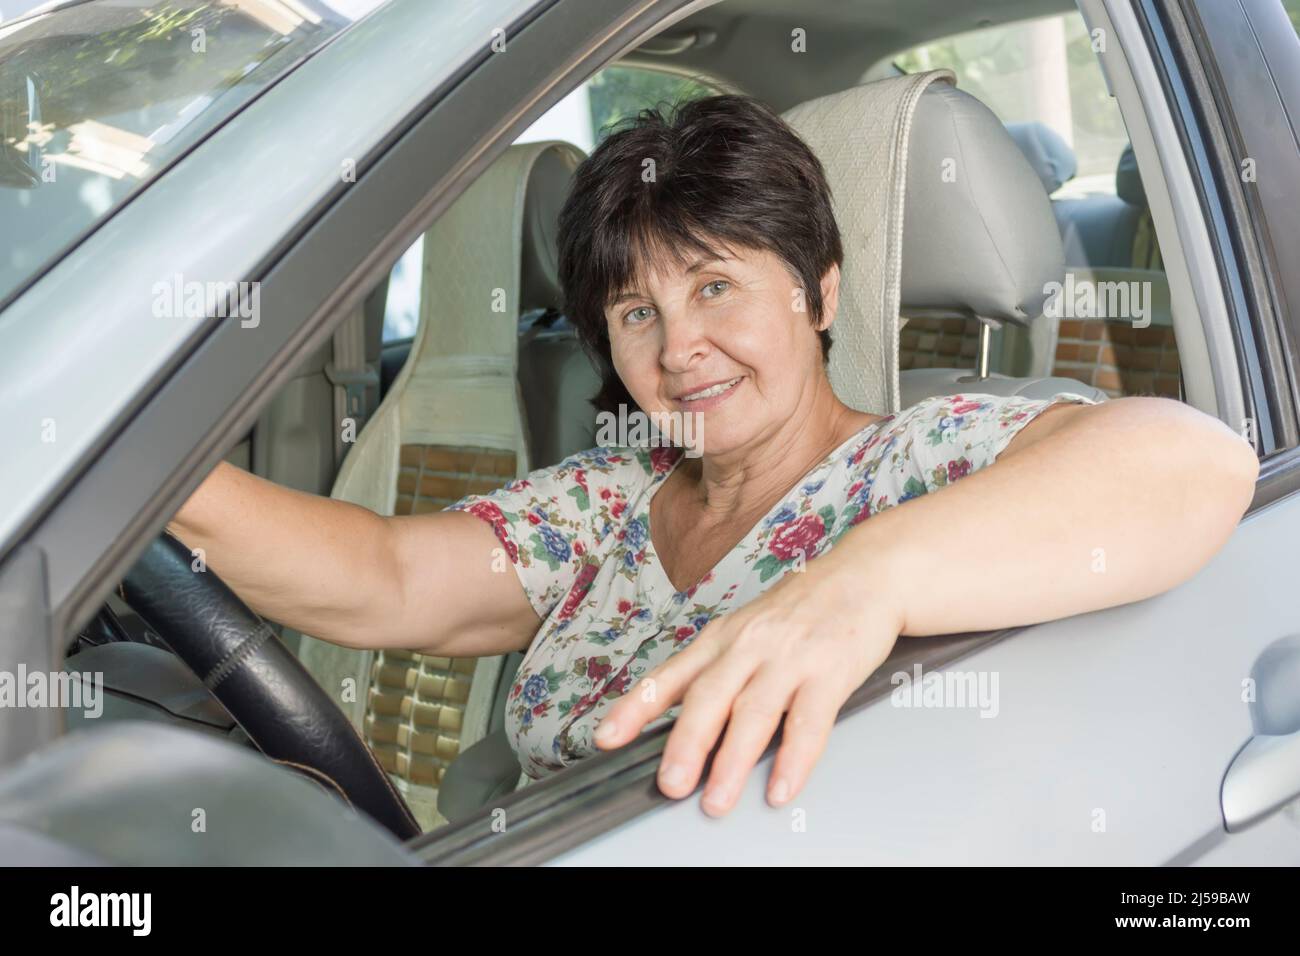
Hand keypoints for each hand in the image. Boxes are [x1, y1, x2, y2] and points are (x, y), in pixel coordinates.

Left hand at [593, 553, 903, 816]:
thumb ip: (715, 672)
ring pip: (753, 712)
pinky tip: (779, 787)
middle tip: (670, 784)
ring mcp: (790, 656)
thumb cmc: (801, 609)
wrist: (864, 574)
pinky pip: (809, 721)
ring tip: (716, 799)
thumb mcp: (746, 630)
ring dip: (732, 761)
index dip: (635, 707)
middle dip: (685, 743)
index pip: (670, 675)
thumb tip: (681, 725)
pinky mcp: (830, 670)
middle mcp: (749, 645)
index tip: (606, 737)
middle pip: (708, 696)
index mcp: (721, 638)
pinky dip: (793, 759)